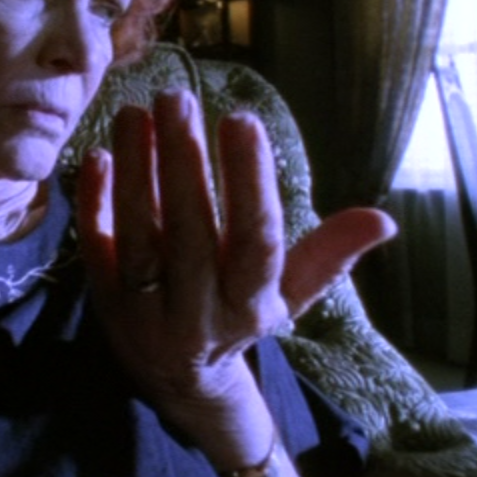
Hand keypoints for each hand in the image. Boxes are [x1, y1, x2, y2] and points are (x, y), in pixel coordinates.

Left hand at [75, 90, 395, 422]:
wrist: (177, 380)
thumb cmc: (239, 314)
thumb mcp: (289, 292)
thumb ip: (328, 254)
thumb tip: (383, 220)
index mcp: (250, 305)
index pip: (255, 240)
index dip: (250, 181)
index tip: (243, 119)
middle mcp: (196, 311)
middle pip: (189, 232)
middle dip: (183, 161)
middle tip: (178, 97)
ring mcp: (144, 308)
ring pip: (137, 234)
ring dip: (135, 170)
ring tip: (136, 110)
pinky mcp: (101, 299)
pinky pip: (95, 246)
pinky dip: (93, 201)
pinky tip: (96, 153)